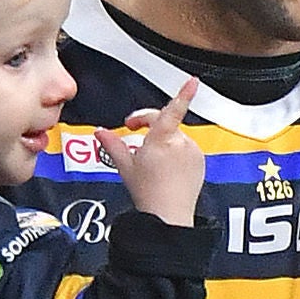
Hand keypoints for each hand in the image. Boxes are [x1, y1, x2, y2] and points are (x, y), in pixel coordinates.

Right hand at [96, 77, 206, 226]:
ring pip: (176, 137)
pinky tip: (167, 168)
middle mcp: (180, 144)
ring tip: (151, 160)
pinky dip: (177, 153)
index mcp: (161, 140)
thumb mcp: (125, 166)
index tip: (193, 82)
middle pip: (166, 123)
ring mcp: (192, 154)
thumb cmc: (149, 194)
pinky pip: (187, 150)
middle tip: (134, 134)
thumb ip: (112, 144)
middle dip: (150, 126)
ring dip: (164, 141)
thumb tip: (100, 132)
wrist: (167, 217)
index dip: (183, 93)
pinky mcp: (200, 163)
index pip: (172, 110)